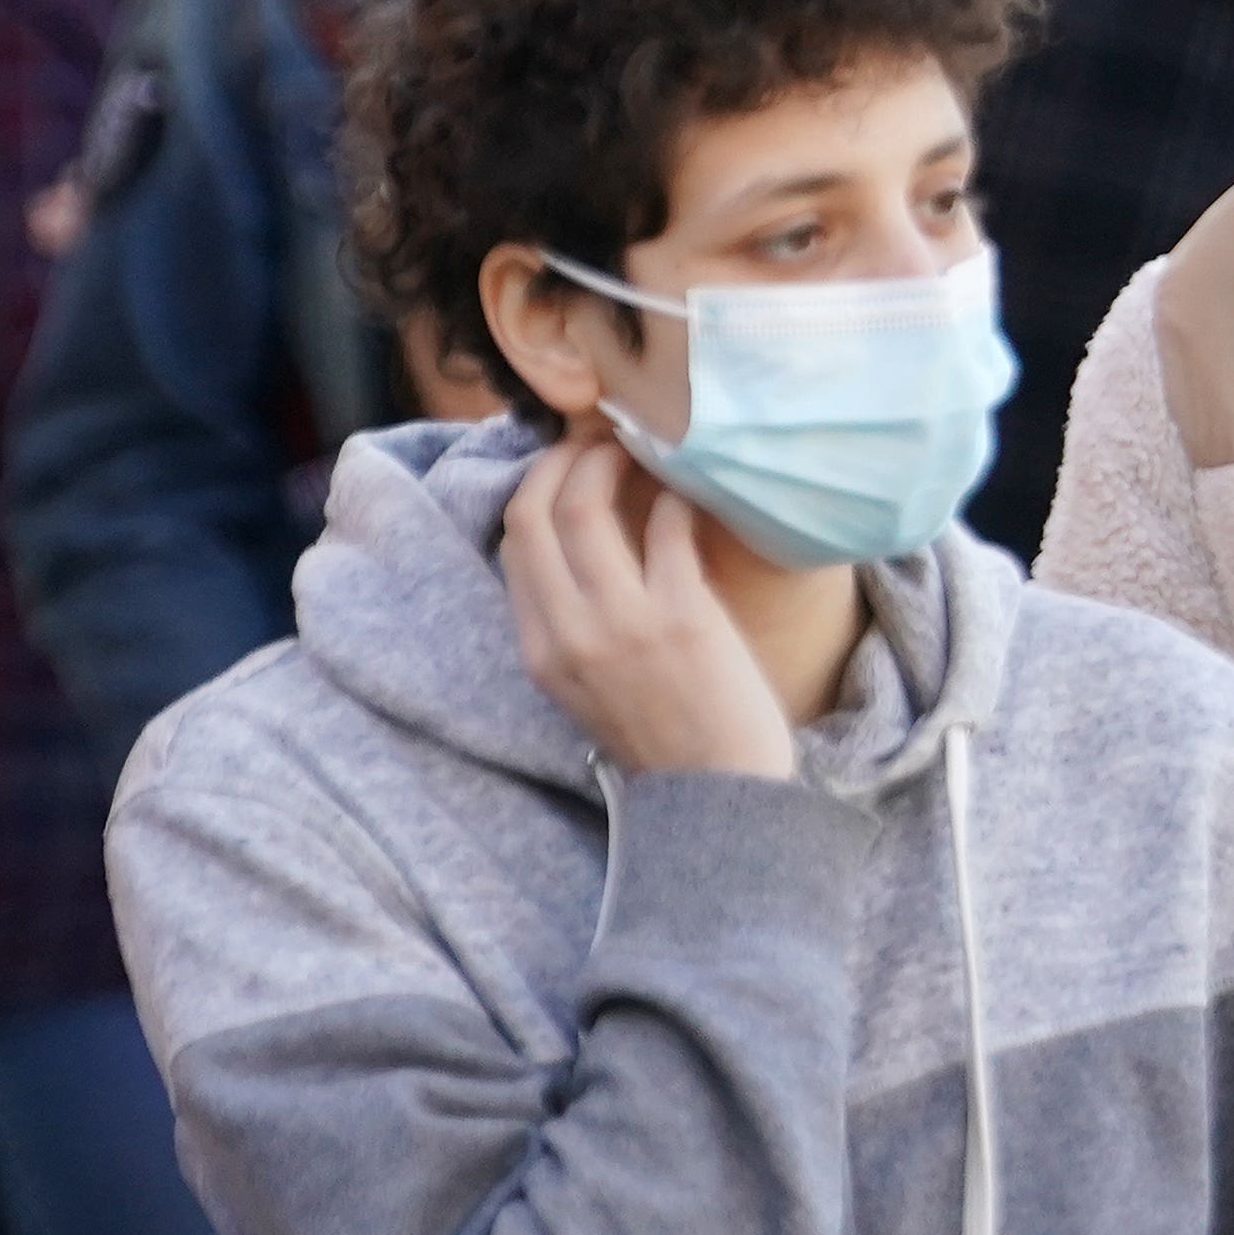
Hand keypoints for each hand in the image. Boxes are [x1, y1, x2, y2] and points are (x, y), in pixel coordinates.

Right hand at [502, 431, 796, 780]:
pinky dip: (676, 497)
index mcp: (540, 651)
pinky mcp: (684, 616)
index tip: (567, 467)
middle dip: (562, 458)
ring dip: (612, 460)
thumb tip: (582, 546)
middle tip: (599, 441)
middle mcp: (569, 632)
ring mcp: (624, 622)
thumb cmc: (664, 736)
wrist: (720, 793)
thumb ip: (572, 624)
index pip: (513, 544)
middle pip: (534, 511)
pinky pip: (669, 528)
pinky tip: (689, 495)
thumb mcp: (587, 687)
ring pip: (586, 505)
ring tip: (642, 449)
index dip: (536, 489)